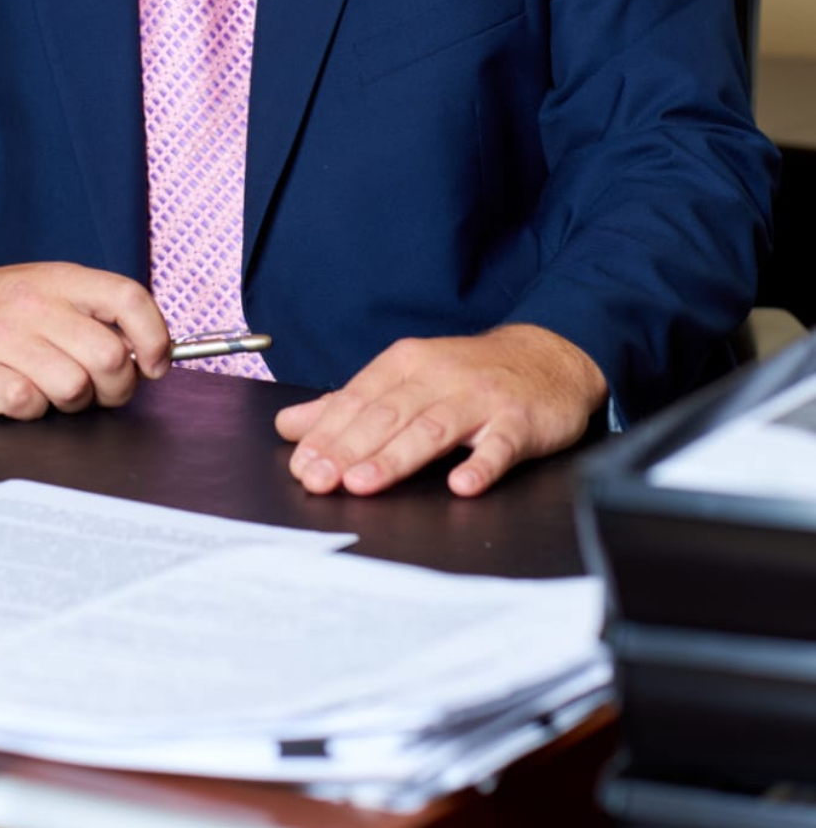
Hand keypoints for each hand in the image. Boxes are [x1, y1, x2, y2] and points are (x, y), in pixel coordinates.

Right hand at [0, 256, 170, 418]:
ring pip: (74, 387)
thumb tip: (151, 352)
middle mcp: (34, 303)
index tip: (155, 364)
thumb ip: (98, 312)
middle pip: (109, 356)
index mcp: (61, 279)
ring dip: (72, 401)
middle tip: (99, 389)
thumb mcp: (50, 288)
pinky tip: (19, 394)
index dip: (155, 336)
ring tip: (53, 389)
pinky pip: (27, 405)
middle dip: (115, 387)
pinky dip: (31, 410)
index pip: (128, 298)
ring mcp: (1, 338)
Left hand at [274, 324, 606, 497]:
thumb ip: (350, 404)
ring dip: (396, 457)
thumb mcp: (407, 378)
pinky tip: (462, 485)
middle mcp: (439, 376)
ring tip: (363, 484)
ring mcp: (481, 398)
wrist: (549, 356)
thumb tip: (291, 426)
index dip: (328, 432)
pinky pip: (499, 445)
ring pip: (433, 429)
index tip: (302, 464)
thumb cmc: (467, 374)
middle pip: (388, 415)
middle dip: (349, 449)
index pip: (359, 399)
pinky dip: (481, 465)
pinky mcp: (519, 421)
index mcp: (406, 364)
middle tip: (319, 480)